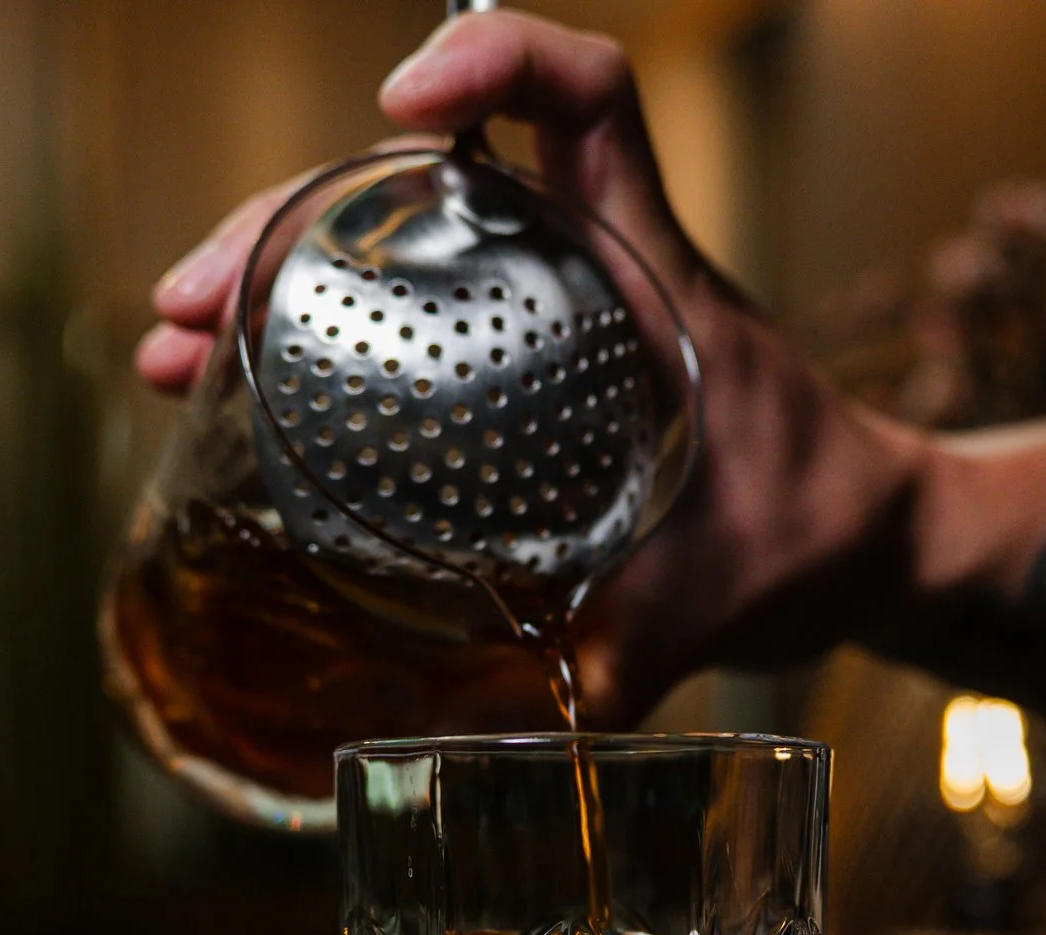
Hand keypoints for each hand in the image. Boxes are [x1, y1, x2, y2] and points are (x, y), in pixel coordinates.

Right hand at [137, 11, 931, 724]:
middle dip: (289, 217)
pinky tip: (238, 388)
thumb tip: (518, 755)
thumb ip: (633, 663)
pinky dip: (315, 336)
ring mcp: (549, 314)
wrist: (869, 543)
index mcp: (650, 278)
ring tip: (176, 345)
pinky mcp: (526, 369)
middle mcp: (590, 270)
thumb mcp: (723, 595)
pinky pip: (404, 312)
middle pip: (422, 178)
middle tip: (188, 302)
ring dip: (274, 274)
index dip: (497, 63)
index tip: (398, 104)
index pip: (590, 100)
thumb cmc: (819, 529)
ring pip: (391, 244)